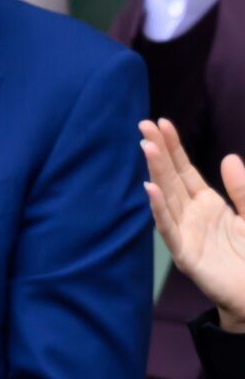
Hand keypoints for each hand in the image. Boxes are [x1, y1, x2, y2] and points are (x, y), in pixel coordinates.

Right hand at [143, 118, 244, 331]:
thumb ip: (241, 188)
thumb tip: (227, 158)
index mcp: (206, 204)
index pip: (184, 170)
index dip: (174, 147)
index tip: (161, 123)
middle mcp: (191, 215)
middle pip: (171, 178)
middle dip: (158, 152)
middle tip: (144, 125)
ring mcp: (185, 234)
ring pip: (167, 198)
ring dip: (155, 173)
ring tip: (146, 147)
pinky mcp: (185, 254)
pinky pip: (169, 229)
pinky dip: (159, 210)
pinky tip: (150, 190)